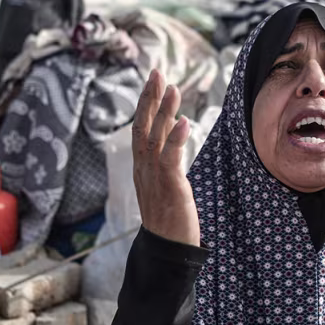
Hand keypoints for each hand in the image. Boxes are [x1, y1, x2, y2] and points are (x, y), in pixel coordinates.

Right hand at [132, 69, 198, 246]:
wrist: (167, 251)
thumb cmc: (170, 218)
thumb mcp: (165, 182)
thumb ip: (167, 156)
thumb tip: (175, 127)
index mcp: (142, 167)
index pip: (141, 128)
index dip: (147, 103)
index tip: (155, 80)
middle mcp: (144, 169)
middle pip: (143, 127)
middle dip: (150, 99)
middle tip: (157, 73)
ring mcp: (154, 178)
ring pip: (155, 138)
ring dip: (164, 112)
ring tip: (173, 89)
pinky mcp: (170, 188)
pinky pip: (169, 159)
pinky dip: (175, 139)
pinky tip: (184, 121)